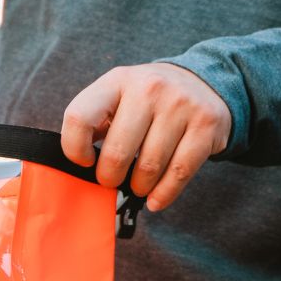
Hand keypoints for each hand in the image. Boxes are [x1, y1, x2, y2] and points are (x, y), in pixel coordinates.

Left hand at [61, 64, 230, 210]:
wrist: (204, 83)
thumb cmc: (148, 101)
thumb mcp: (118, 97)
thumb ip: (95, 124)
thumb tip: (76, 166)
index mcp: (117, 81)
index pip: (79, 118)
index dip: (74, 149)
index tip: (84, 162)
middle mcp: (149, 88)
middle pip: (117, 152)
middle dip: (110, 178)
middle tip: (112, 181)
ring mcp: (180, 104)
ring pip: (149, 167)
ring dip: (139, 187)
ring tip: (137, 186)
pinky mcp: (206, 125)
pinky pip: (179, 173)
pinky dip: (164, 194)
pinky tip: (155, 200)